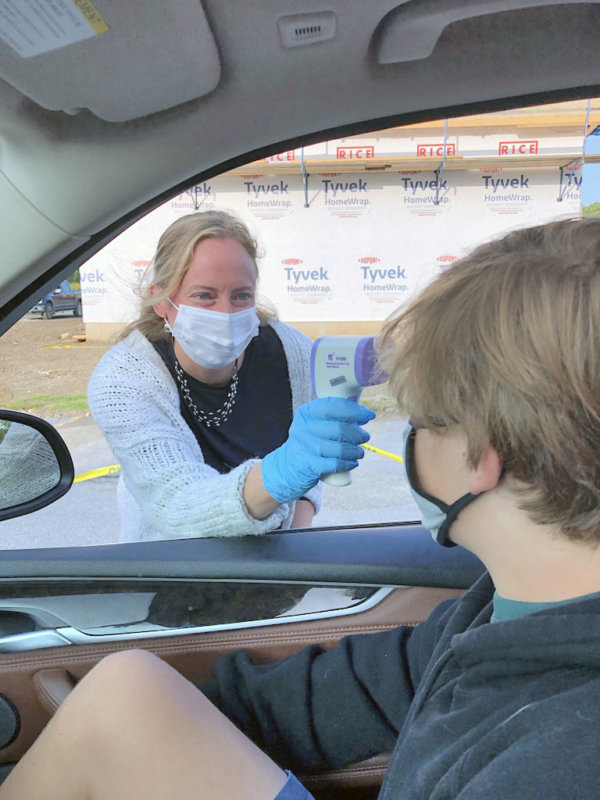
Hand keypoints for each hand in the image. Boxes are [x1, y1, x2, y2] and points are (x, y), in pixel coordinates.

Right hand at [261, 397, 375, 503]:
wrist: (288, 466)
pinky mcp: (307, 464)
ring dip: (355, 451)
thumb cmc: (311, 442)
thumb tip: (364, 414)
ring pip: (338, 448)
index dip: (355, 410)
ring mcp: (303, 446)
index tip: (368, 415)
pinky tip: (352, 463)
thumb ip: (336, 418)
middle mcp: (302, 427)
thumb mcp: (317, 425)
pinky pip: (334, 464)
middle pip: (338, 428)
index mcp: (306, 412)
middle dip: (357, 433)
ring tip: (359, 452)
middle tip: (365, 437)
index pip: (333, 406)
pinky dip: (347, 464)